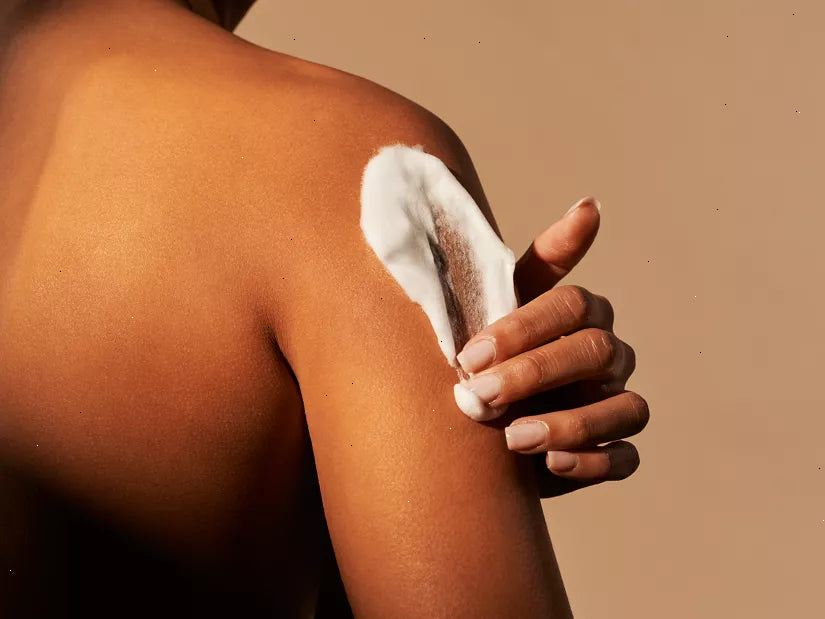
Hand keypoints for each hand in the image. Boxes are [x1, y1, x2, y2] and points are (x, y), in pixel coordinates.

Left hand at [456, 197, 648, 497]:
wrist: (476, 421)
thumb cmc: (490, 352)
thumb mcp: (502, 303)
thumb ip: (544, 260)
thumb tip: (591, 203)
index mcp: (583, 314)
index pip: (572, 306)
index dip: (523, 329)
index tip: (469, 354)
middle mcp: (609, 354)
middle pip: (595, 353)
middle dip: (533, 375)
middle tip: (477, 397)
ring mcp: (616, 402)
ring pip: (624, 407)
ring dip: (567, 423)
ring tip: (511, 439)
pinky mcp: (615, 450)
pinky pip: (627, 457)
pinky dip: (593, 462)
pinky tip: (551, 464)